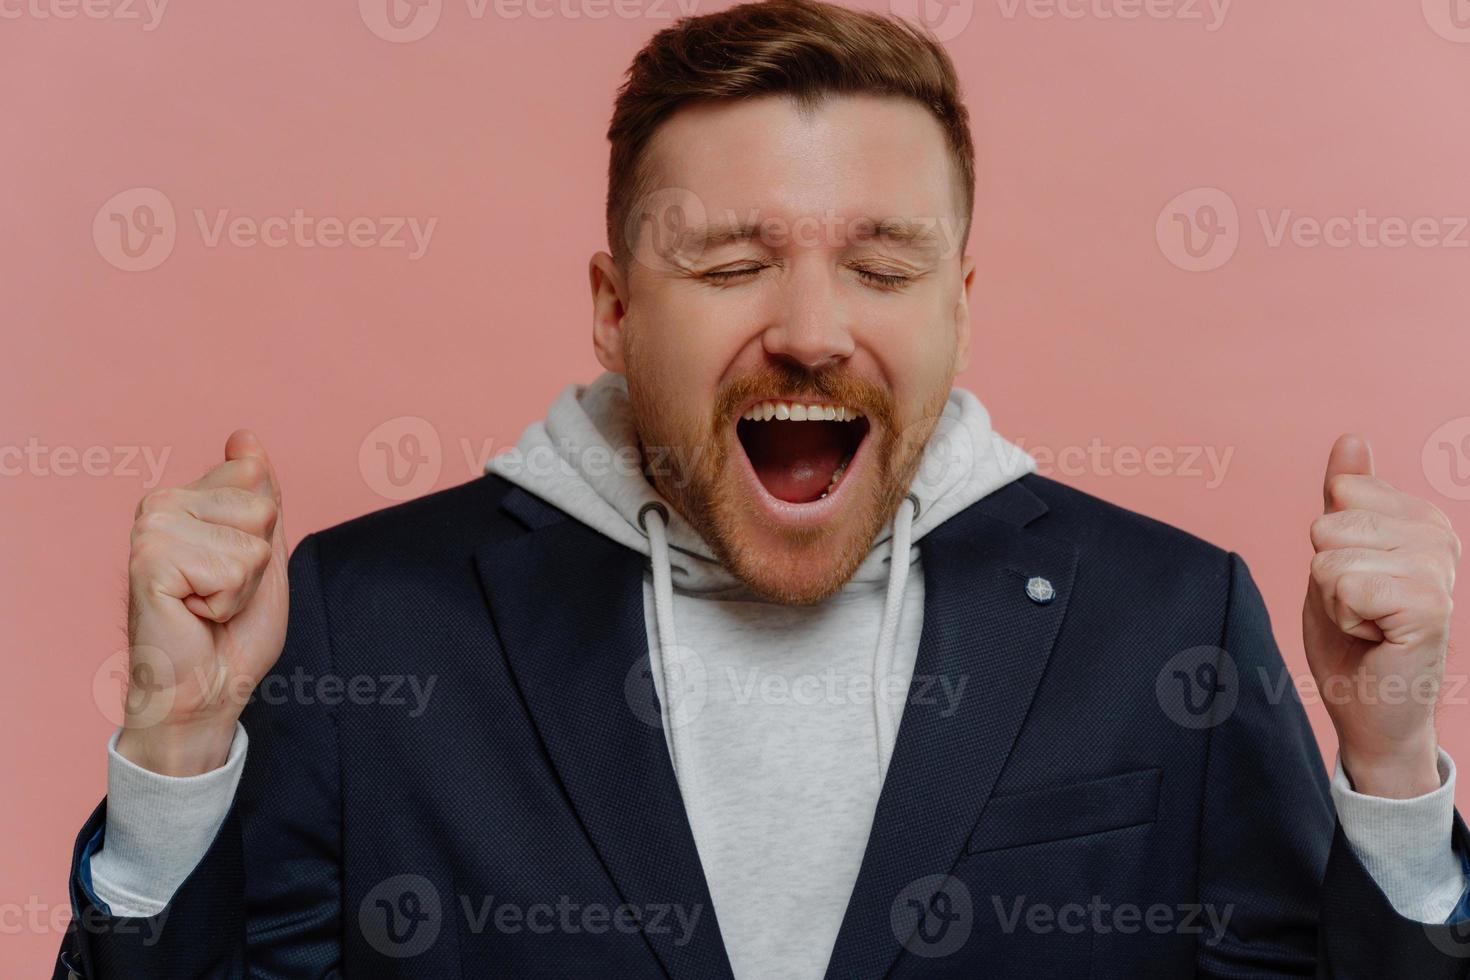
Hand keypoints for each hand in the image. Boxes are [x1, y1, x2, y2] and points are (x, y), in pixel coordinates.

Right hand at [114, 430, 288, 775]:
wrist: (205, 689)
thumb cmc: (231, 630)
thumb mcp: (261, 550)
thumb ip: (258, 494)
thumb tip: (244, 436)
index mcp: (184, 497)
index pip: (257, 477)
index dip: (263, 535)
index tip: (232, 568)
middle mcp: (160, 504)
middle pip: (261, 507)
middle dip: (255, 561)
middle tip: (220, 593)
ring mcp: (151, 530)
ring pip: (250, 541)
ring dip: (241, 586)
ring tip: (207, 606)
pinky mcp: (150, 561)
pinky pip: (233, 569)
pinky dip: (227, 602)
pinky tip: (194, 614)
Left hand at [1303, 433, 1458, 798]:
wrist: (1370, 709)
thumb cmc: (1354, 639)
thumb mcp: (1337, 556)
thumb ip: (1345, 499)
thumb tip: (1352, 439)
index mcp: (1421, 520)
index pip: (1341, 490)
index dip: (1328, 542)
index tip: (1356, 580)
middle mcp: (1440, 537)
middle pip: (1330, 522)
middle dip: (1327, 573)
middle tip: (1360, 609)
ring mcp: (1440, 571)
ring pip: (1332, 555)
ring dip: (1335, 599)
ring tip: (1367, 623)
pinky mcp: (1429, 606)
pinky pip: (1346, 585)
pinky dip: (1344, 618)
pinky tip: (1374, 638)